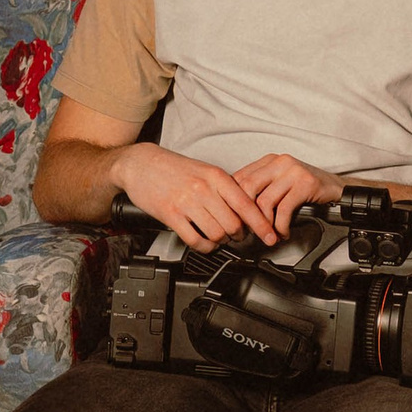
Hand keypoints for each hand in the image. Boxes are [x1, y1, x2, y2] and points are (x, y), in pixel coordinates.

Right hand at [115, 144, 278, 250]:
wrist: (141, 164)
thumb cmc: (174, 168)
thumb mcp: (206, 171)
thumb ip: (226, 188)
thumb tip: (248, 209)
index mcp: (216, 176)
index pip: (247, 205)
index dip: (262, 225)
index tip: (270, 236)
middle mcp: (204, 189)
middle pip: (234, 224)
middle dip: (239, 236)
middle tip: (237, 236)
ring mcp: (186, 202)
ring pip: (216, 234)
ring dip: (221, 242)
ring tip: (220, 239)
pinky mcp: (171, 215)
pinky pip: (195, 240)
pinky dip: (204, 247)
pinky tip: (205, 243)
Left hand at [235, 152, 342, 237]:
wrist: (338, 189)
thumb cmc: (308, 190)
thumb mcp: (280, 184)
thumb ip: (261, 189)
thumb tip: (238, 210)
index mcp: (269, 160)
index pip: (239, 178)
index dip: (234, 202)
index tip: (236, 220)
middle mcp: (279, 162)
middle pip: (247, 188)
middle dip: (246, 215)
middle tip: (249, 231)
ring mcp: (293, 171)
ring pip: (264, 201)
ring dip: (265, 225)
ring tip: (270, 235)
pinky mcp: (305, 183)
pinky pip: (284, 209)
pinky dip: (281, 226)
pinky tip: (284, 232)